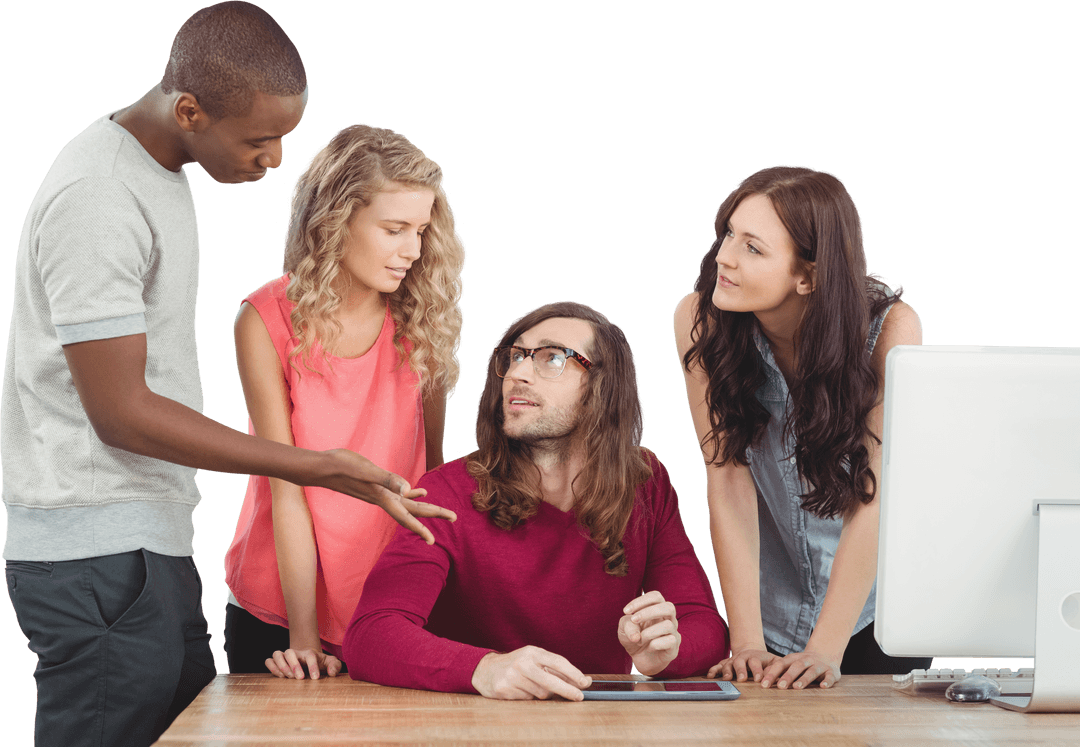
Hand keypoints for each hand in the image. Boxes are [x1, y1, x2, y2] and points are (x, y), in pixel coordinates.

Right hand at [265, 648, 341, 679]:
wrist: (309, 660)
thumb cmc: (320, 663)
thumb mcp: (331, 663)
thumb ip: (335, 666)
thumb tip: (332, 673)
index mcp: (310, 654)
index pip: (310, 656)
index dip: (312, 666)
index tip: (315, 678)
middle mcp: (296, 653)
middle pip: (290, 652)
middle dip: (294, 665)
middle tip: (300, 678)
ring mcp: (285, 657)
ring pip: (277, 654)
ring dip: (281, 666)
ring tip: (288, 678)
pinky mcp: (277, 662)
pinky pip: (269, 661)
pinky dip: (272, 667)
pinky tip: (280, 677)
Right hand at [320, 449, 456, 543]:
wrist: (321, 467)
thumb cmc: (341, 467)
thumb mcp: (366, 471)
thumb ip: (387, 480)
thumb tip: (408, 489)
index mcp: (383, 498)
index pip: (406, 516)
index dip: (420, 528)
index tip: (433, 541)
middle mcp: (383, 499)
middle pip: (413, 511)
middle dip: (434, 515)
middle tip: (455, 518)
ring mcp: (380, 493)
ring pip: (408, 504)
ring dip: (425, 507)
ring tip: (442, 511)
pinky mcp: (376, 486)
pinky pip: (399, 493)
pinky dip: (411, 493)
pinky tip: (418, 491)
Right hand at [471, 646, 591, 700]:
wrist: (486, 669)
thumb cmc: (517, 665)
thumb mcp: (534, 659)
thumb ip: (556, 669)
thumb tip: (583, 681)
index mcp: (532, 652)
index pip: (558, 662)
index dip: (573, 673)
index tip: (584, 682)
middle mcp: (522, 662)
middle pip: (551, 681)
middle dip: (568, 690)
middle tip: (579, 697)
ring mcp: (512, 676)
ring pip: (540, 693)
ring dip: (543, 694)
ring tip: (533, 686)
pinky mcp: (504, 689)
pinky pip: (527, 699)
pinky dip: (529, 697)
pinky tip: (521, 690)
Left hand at [618, 590, 680, 675]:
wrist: (640, 660)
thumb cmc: (634, 639)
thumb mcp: (624, 630)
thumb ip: (627, 626)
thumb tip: (636, 636)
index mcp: (657, 609)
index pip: (656, 596)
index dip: (641, 600)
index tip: (626, 611)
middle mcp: (668, 619)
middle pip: (669, 607)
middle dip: (649, 612)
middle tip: (634, 620)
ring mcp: (673, 633)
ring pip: (668, 625)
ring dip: (649, 632)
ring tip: (639, 639)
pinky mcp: (674, 648)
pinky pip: (670, 641)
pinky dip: (655, 644)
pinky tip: (649, 648)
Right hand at [707, 645, 775, 682]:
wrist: (753, 652)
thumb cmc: (766, 662)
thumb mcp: (775, 662)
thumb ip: (778, 669)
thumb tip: (781, 679)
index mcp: (755, 657)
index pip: (756, 662)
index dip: (758, 671)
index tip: (759, 680)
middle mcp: (743, 657)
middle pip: (740, 662)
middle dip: (741, 670)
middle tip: (742, 679)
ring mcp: (733, 660)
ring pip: (728, 664)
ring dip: (727, 671)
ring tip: (727, 679)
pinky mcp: (725, 664)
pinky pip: (718, 666)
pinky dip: (714, 670)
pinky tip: (710, 676)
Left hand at [759, 649, 840, 689]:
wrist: (826, 654)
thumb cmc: (803, 663)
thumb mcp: (791, 664)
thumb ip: (779, 670)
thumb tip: (761, 680)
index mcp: (794, 658)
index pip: (781, 664)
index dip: (772, 674)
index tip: (763, 685)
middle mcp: (806, 660)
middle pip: (796, 667)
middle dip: (788, 676)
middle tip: (780, 686)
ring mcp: (819, 665)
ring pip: (811, 671)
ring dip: (804, 679)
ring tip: (797, 687)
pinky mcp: (831, 672)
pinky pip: (830, 676)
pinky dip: (827, 681)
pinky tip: (823, 686)